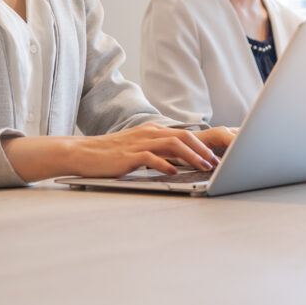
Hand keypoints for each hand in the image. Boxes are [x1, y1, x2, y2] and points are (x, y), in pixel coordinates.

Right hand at [3, 123, 231, 181]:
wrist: (84, 153)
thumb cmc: (113, 155)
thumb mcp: (141, 150)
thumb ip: (161, 153)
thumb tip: (183, 163)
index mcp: (155, 132)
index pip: (186, 133)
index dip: (207, 142)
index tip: (221, 154)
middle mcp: (151, 133)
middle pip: (185, 136)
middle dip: (205, 149)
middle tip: (219, 162)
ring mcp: (140, 142)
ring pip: (173, 145)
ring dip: (192, 156)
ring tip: (205, 167)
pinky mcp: (129, 154)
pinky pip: (151, 158)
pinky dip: (165, 165)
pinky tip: (174, 173)